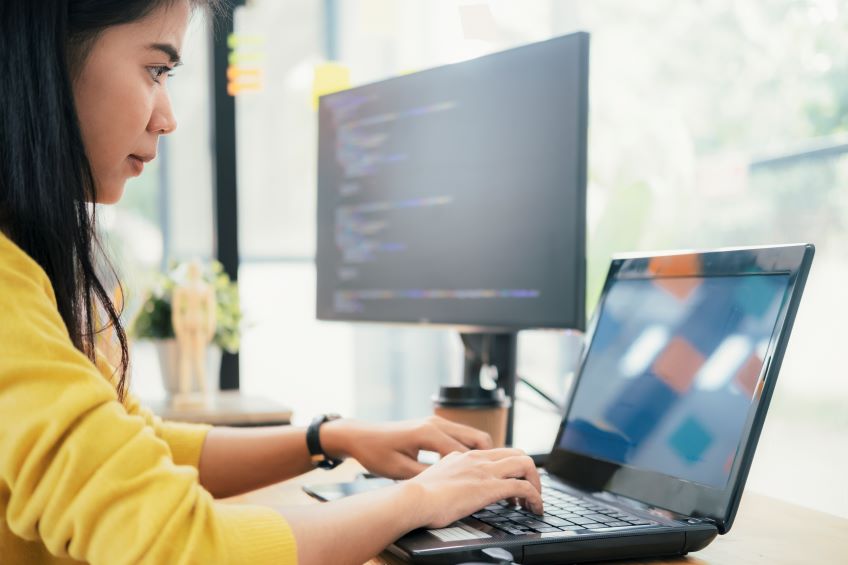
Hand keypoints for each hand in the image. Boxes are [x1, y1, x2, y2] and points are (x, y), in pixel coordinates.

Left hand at [321, 416, 492, 478]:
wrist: (361, 435)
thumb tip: (449, 488)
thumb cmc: (376, 454)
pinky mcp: (433, 425)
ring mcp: (436, 422)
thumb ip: (425, 477)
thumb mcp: (400, 471)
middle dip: (491, 457)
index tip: (496, 485)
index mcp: (429, 434)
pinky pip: (461, 434)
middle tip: (501, 478)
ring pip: (472, 434)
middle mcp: (436, 424)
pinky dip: (471, 447)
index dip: (482, 470)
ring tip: (491, 473)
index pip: (466, 453)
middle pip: (477, 438)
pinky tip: (472, 465)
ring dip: (483, 452)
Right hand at [405, 448, 542, 527]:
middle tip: (527, 493)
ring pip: (525, 464)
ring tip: (533, 502)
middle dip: (528, 472)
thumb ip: (449, 478)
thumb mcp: (436, 479)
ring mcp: (485, 471)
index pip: (496, 453)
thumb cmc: (418, 496)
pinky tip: (534, 508)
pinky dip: (535, 497)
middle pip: (516, 453)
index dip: (509, 468)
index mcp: (464, 456)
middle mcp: (477, 459)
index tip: (510, 485)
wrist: (413, 499)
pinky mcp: (490, 487)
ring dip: (535, 483)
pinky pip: (523, 487)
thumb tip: (451, 489)